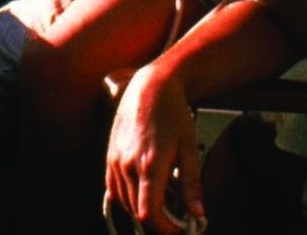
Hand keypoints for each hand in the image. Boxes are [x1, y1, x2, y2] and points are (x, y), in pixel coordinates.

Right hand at [104, 66, 202, 234]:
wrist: (150, 86)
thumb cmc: (172, 113)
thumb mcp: (189, 148)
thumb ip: (191, 184)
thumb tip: (197, 212)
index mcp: (150, 164)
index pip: (150, 213)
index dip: (165, 228)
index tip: (180, 229)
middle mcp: (128, 164)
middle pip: (137, 212)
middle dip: (158, 222)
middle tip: (177, 219)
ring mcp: (115, 160)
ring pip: (124, 202)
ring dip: (142, 211)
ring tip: (163, 204)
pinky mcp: (109, 155)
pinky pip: (113, 188)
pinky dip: (126, 199)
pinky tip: (142, 194)